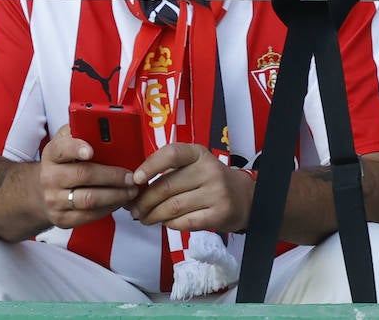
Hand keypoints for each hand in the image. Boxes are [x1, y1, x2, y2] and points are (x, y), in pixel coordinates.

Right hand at [38, 126, 140, 229]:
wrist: (42, 192)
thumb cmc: (63, 164)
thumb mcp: (66, 143)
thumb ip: (81, 132)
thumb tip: (107, 124)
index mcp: (52, 154)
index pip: (62, 149)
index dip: (77, 148)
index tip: (91, 150)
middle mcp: (50, 177)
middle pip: (84, 175)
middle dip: (112, 176)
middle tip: (130, 176)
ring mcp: (54, 200)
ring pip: (89, 199)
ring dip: (115, 195)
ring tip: (130, 190)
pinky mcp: (62, 219)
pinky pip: (89, 215)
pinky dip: (109, 208)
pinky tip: (119, 201)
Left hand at [129, 143, 254, 234]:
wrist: (245, 198)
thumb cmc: (210, 180)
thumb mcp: (195, 165)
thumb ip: (171, 170)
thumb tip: (137, 186)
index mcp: (199, 154)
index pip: (172, 153)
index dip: (150, 165)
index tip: (135, 179)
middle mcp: (209, 171)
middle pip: (168, 186)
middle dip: (145, 200)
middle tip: (134, 209)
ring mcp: (216, 193)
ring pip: (174, 207)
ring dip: (154, 215)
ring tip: (144, 218)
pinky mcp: (219, 215)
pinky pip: (186, 222)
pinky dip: (170, 225)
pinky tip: (165, 223)